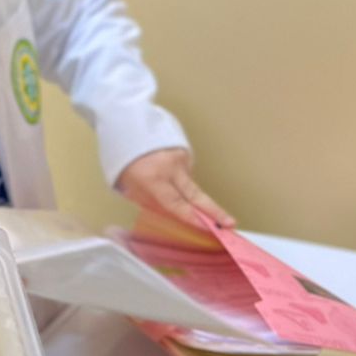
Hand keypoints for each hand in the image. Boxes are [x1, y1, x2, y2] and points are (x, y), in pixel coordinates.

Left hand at [116, 147, 233, 229]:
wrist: (128, 129)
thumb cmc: (125, 161)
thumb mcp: (130, 187)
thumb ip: (152, 202)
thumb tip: (175, 215)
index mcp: (152, 178)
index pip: (175, 203)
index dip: (192, 217)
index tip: (207, 227)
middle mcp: (169, 168)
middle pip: (195, 195)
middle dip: (214, 212)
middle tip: (230, 223)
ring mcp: (179, 159)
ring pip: (189, 185)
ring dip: (183, 191)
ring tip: (162, 184)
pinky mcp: (185, 153)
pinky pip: (186, 173)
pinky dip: (179, 178)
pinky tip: (167, 173)